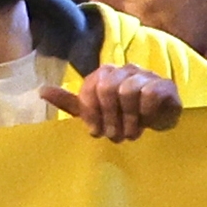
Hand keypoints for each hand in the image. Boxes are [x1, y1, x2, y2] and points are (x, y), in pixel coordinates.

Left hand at [47, 65, 180, 142]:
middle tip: (114, 136)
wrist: (158, 120)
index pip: (89, 88)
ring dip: (128, 119)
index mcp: (104, 73)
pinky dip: (145, 113)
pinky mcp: (164, 84)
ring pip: (128, 91)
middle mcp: (124, 69)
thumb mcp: (94, 112)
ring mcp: (145, 74)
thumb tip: (41, 91)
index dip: (91, 113)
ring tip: (130, 133)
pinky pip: (150, 95)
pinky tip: (146, 121)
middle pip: (107, 89)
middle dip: (108, 117)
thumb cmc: (123, 116)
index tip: (95, 132)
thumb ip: (70, 102)